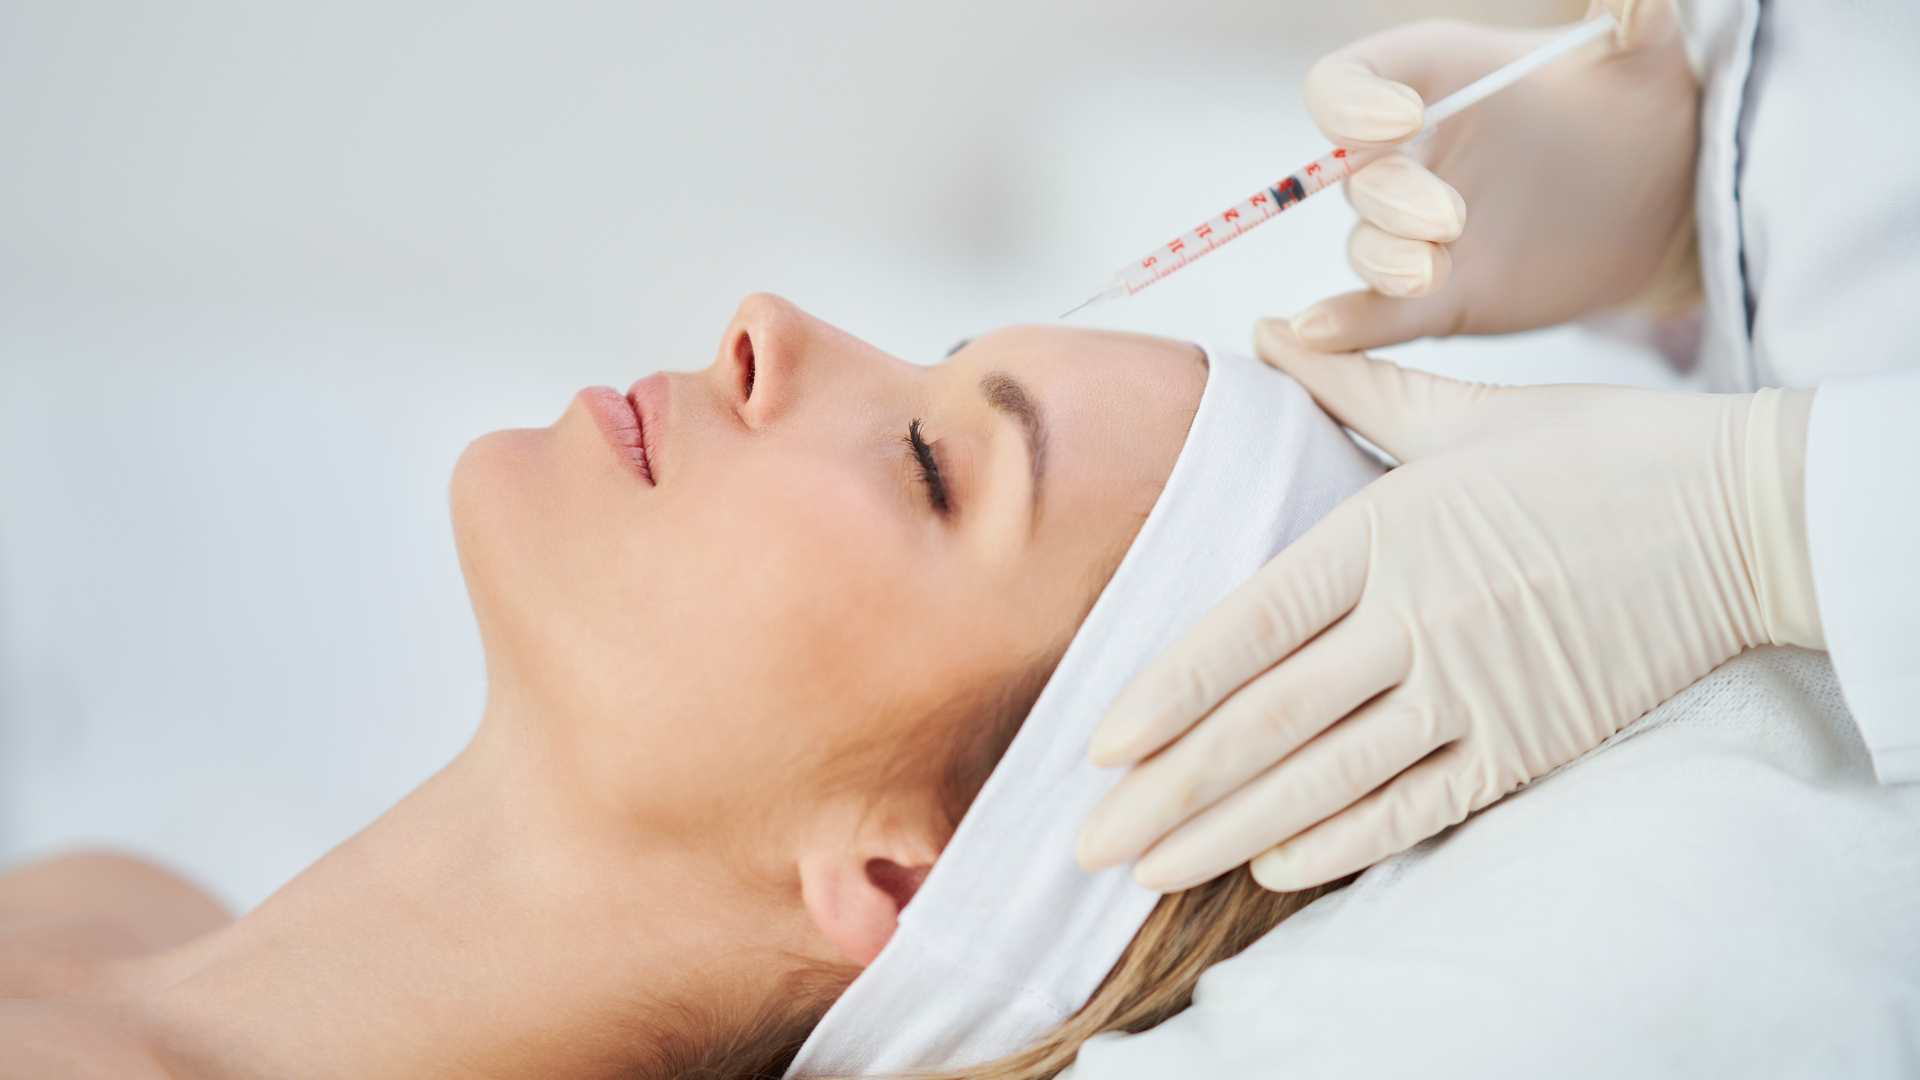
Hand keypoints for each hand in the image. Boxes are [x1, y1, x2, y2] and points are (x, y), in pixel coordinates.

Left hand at [1076, 322, 1813, 891]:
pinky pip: (1419, 808)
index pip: (1246, 629)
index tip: (1100, 744)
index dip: (1167, 695)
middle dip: (1169, 791)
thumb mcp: (1463, 410)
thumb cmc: (1596, 451)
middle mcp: (1416, 618)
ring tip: (1153, 870)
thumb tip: (1265, 332)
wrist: (1744, 512)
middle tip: (1089, 841)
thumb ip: (1351, 386)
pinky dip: (1344, 842)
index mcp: (1384, 532)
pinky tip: (1274, 868)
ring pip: (1328, 778)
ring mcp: (1474, 689)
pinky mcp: (1528, 741)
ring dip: (1229, 832)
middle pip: (1266, 722)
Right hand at [1294, 0, 1697, 352]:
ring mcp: (1417, 231)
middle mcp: (1409, 156)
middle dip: (1391, 199)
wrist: (1662, 201)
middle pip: (1351, 175)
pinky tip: (1314, 334)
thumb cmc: (1636, 112)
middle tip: (1451, 218)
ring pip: (1364, 246)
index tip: (1402, 117)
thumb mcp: (1643, 60)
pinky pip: (1374, 315)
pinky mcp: (1437, 295)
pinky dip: (1342, 327)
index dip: (1351, 102)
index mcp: (1432, 82)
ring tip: (1432, 271)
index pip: (1347, 82)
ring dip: (1382, 260)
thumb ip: (1633, 21)